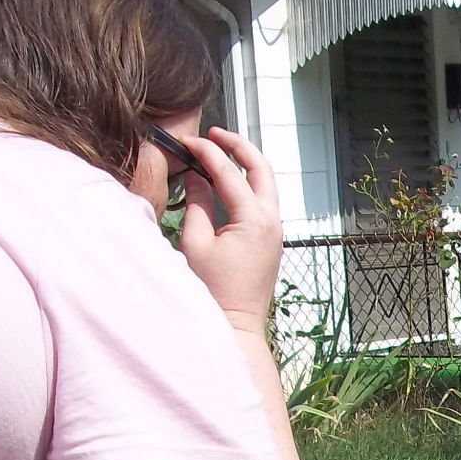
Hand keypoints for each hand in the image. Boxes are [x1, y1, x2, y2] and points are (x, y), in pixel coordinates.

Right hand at [175, 127, 282, 336]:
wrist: (236, 326)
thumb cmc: (213, 291)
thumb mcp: (195, 243)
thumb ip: (196, 203)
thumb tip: (196, 176)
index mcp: (252, 219)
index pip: (228, 171)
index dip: (205, 151)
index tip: (185, 141)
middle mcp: (271, 221)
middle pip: (261, 166)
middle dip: (237, 145)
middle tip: (213, 133)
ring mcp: (275, 230)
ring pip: (267, 182)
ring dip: (246, 162)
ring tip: (220, 150)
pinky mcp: (271, 239)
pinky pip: (264, 200)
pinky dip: (249, 183)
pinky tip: (228, 180)